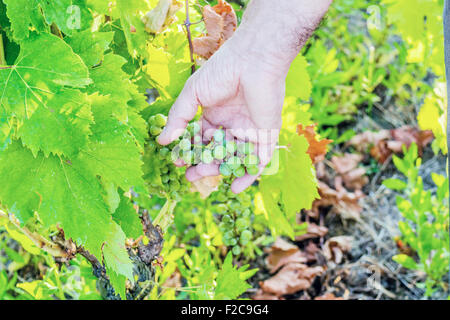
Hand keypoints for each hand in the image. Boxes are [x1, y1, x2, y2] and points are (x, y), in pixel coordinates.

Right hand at [158, 37, 284, 192]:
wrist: (253, 61)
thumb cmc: (222, 71)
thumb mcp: (193, 94)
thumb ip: (178, 117)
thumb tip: (161, 140)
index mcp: (216, 114)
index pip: (202, 139)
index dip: (190, 151)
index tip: (178, 161)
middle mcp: (233, 124)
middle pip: (217, 151)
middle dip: (203, 164)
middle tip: (190, 176)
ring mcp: (250, 130)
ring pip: (234, 157)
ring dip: (221, 170)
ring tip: (204, 176)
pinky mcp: (266, 135)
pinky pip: (258, 160)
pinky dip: (249, 175)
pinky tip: (235, 187)